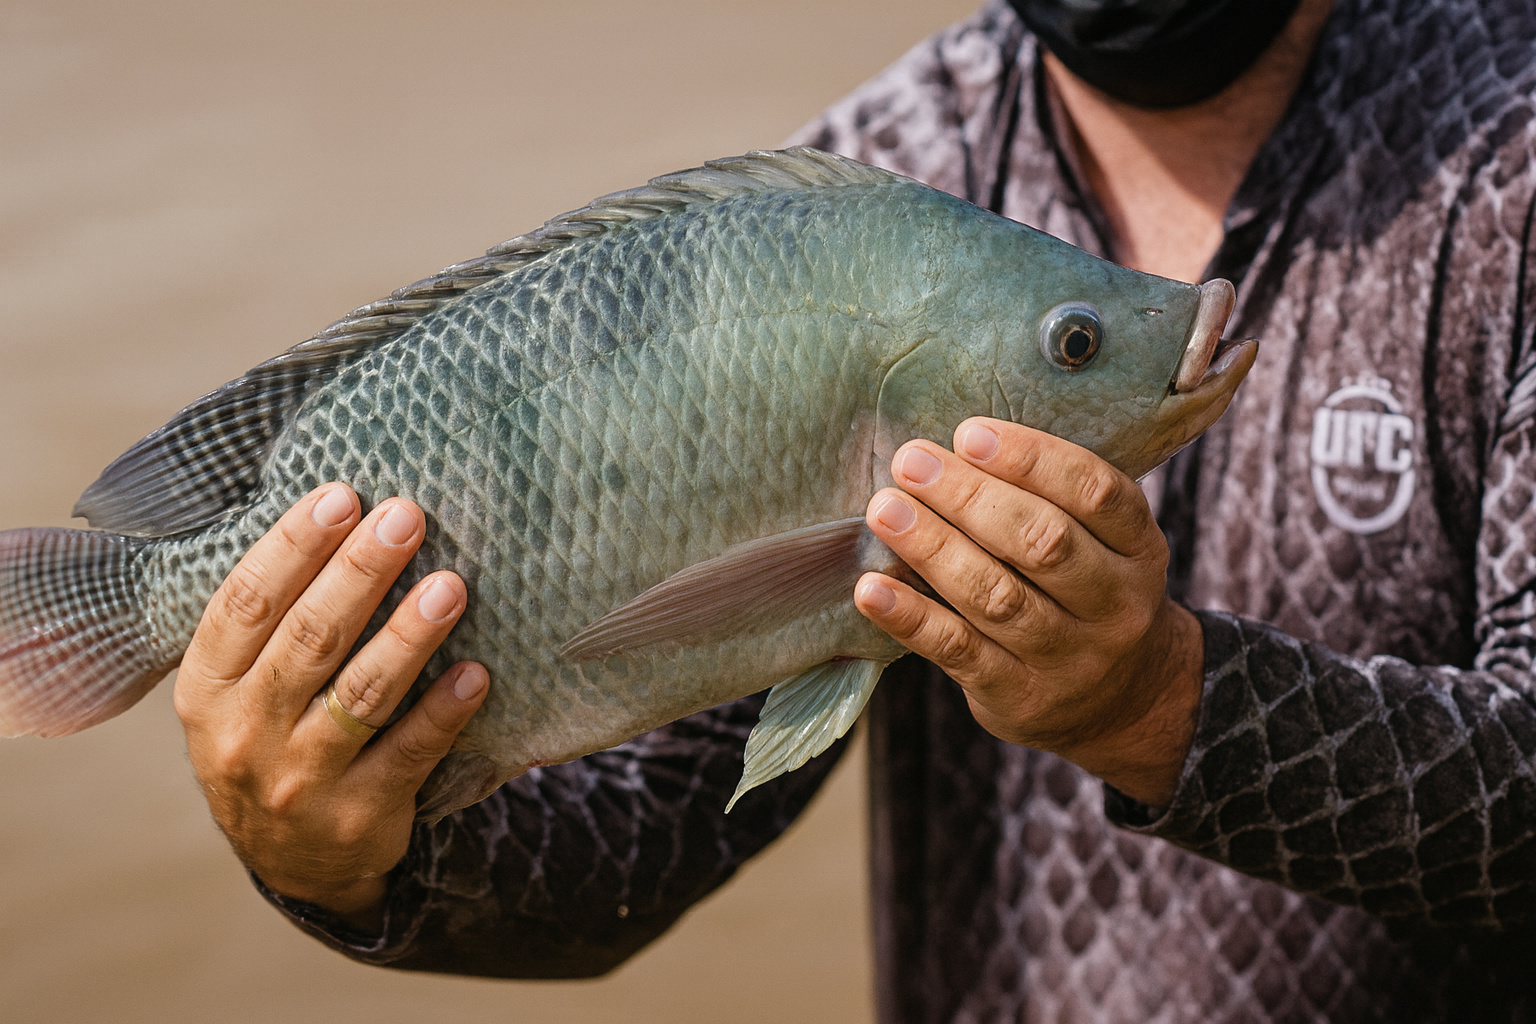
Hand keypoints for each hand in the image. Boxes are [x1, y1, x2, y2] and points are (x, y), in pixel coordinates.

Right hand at [174, 484, 487, 928]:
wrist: (290, 860)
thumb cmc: (271, 738)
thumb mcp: (238, 690)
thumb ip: (271, 622)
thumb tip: (338, 515)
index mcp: (206, 689)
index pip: (246, 604)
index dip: (292, 546)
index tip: (340, 496)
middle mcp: (245, 735)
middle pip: (308, 639)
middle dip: (360, 572)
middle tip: (406, 516)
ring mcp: (301, 781)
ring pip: (361, 696)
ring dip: (408, 636)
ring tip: (450, 586)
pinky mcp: (361, 815)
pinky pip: (410, 754)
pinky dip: (444, 712)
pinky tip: (476, 674)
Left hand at [853, 419, 1201, 807]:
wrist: (1123, 702)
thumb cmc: (1088, 593)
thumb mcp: (1103, 544)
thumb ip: (1049, 500)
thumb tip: (950, 450)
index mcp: (1139, 549)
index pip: (1095, 492)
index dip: (1032, 459)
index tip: (969, 433)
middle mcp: (1115, 605)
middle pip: (1042, 542)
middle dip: (969, 497)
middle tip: (910, 461)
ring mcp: (1069, 657)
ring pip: (997, 596)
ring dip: (934, 548)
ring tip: (885, 511)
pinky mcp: (1019, 697)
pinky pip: (959, 651)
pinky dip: (911, 617)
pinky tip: (870, 589)